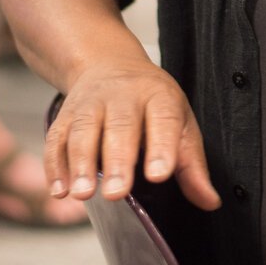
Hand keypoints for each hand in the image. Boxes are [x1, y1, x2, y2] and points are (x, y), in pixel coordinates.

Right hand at [46, 58, 220, 210]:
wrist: (109, 63)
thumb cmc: (150, 102)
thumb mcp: (180, 122)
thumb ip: (191, 164)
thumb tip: (209, 201)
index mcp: (158, 96)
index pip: (164, 119)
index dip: (162, 147)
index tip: (159, 175)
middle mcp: (123, 96)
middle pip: (120, 126)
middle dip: (117, 161)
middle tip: (116, 193)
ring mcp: (91, 103)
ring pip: (83, 130)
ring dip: (81, 163)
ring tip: (83, 192)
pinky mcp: (64, 115)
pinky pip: (56, 139)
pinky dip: (56, 165)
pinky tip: (60, 189)